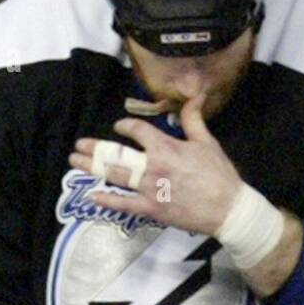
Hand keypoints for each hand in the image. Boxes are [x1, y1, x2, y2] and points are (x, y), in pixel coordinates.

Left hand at [70, 95, 243, 236]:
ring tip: (75, 161)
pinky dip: (105, 199)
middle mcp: (152, 166)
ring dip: (93, 167)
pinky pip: (123, 204)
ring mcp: (148, 189)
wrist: (228, 209)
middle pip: (117, 154)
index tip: (118, 127)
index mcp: (166, 147)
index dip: (125, 126)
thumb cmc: (219, 174)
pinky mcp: (150, 209)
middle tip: (78, 145)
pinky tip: (91, 194)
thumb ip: (193, 119)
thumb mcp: (207, 142)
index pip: (137, 131)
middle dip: (95, 148)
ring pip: (114, 175)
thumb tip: (195, 95)